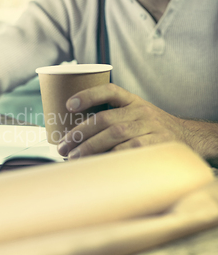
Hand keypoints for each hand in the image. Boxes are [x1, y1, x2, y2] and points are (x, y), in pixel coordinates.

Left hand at [56, 84, 184, 158]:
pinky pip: (130, 150)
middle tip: (63, 147)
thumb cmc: (151, 129)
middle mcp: (140, 111)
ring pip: (115, 134)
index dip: (88, 95)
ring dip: (90, 147)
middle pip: (104, 119)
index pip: (109, 91)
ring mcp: (150, 127)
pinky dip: (111, 156)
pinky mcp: (157, 144)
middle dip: (79, 134)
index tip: (69, 105)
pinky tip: (97, 163)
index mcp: (132, 101)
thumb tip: (74, 135)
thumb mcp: (135, 115)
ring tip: (74, 157)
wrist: (189, 138)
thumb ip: (112, 118)